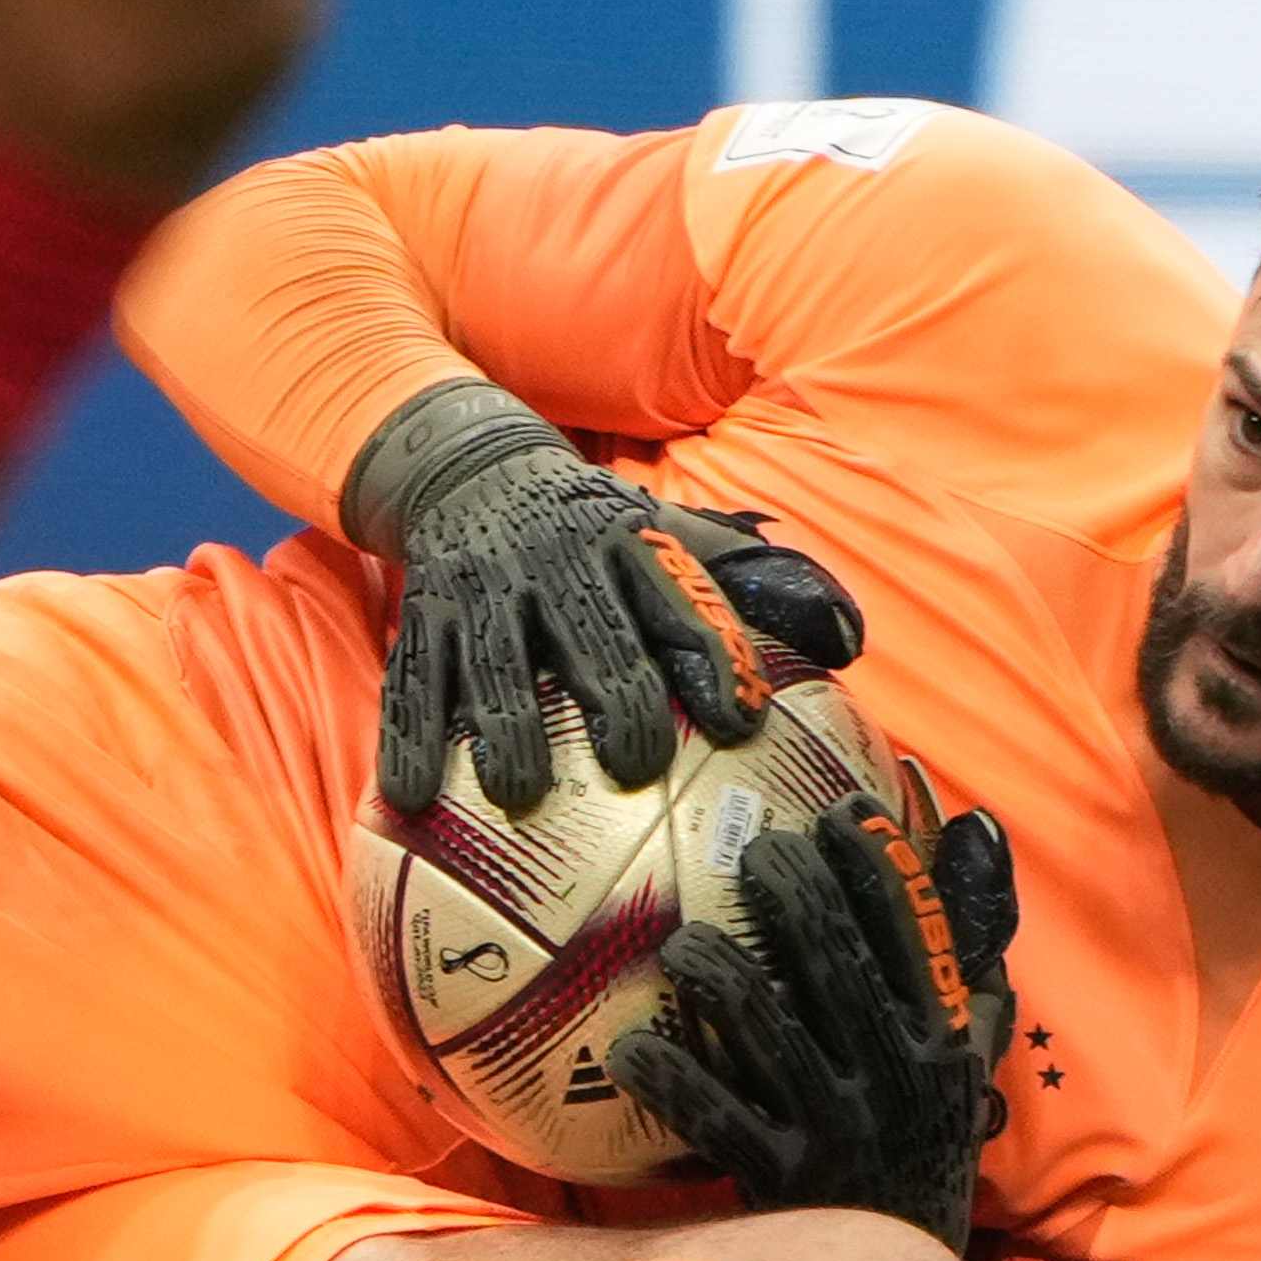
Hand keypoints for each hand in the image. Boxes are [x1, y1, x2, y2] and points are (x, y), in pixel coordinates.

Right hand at [349, 379, 864, 815]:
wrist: (463, 463)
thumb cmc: (587, 526)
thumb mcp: (662, 532)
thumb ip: (741, 586)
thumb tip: (850, 637)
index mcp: (627, 547)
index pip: (680, 600)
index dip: (713, 657)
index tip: (741, 722)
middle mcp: (557, 565)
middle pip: (592, 634)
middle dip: (614, 696)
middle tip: (633, 765)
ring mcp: (485, 590)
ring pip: (495, 661)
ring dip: (507, 726)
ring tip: (519, 791)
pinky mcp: (425, 614)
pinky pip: (413, 679)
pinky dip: (409, 738)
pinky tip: (410, 797)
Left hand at [607, 788, 1017, 1247]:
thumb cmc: (925, 1133)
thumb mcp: (970, 1046)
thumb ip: (970, 947)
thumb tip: (977, 828)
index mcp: (941, 1038)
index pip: (913, 932)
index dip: (876, 864)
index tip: (837, 813)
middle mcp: (893, 1075)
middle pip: (835, 962)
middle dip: (793, 894)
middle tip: (755, 851)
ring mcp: (834, 1126)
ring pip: (769, 1031)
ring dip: (721, 976)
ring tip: (681, 943)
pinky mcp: (779, 1176)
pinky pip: (715, 1119)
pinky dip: (671, 1080)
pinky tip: (628, 1047)